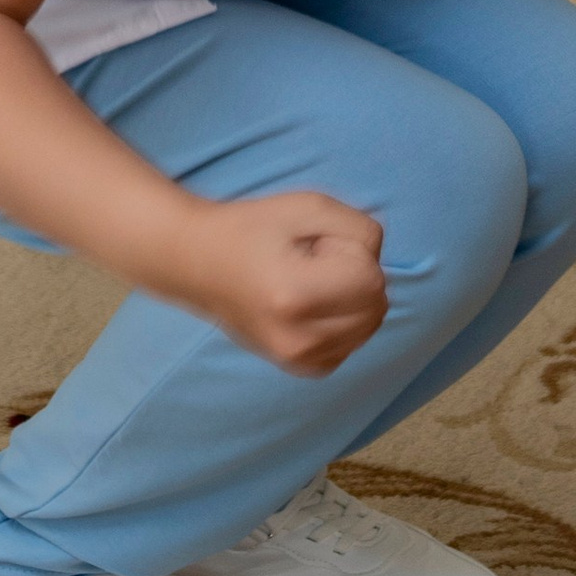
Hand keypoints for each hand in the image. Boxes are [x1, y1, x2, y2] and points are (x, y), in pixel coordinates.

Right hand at [166, 188, 387, 374]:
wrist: (198, 263)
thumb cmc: (252, 227)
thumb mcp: (309, 207)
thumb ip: (360, 229)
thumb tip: (378, 263)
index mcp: (295, 297)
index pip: (371, 280)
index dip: (351, 252)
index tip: (317, 245)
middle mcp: (298, 340)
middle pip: (376, 306)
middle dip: (357, 275)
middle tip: (314, 260)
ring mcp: (297, 360)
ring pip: (369, 326)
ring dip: (353, 298)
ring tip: (312, 282)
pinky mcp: (300, 368)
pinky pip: (352, 343)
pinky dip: (346, 322)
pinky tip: (315, 304)